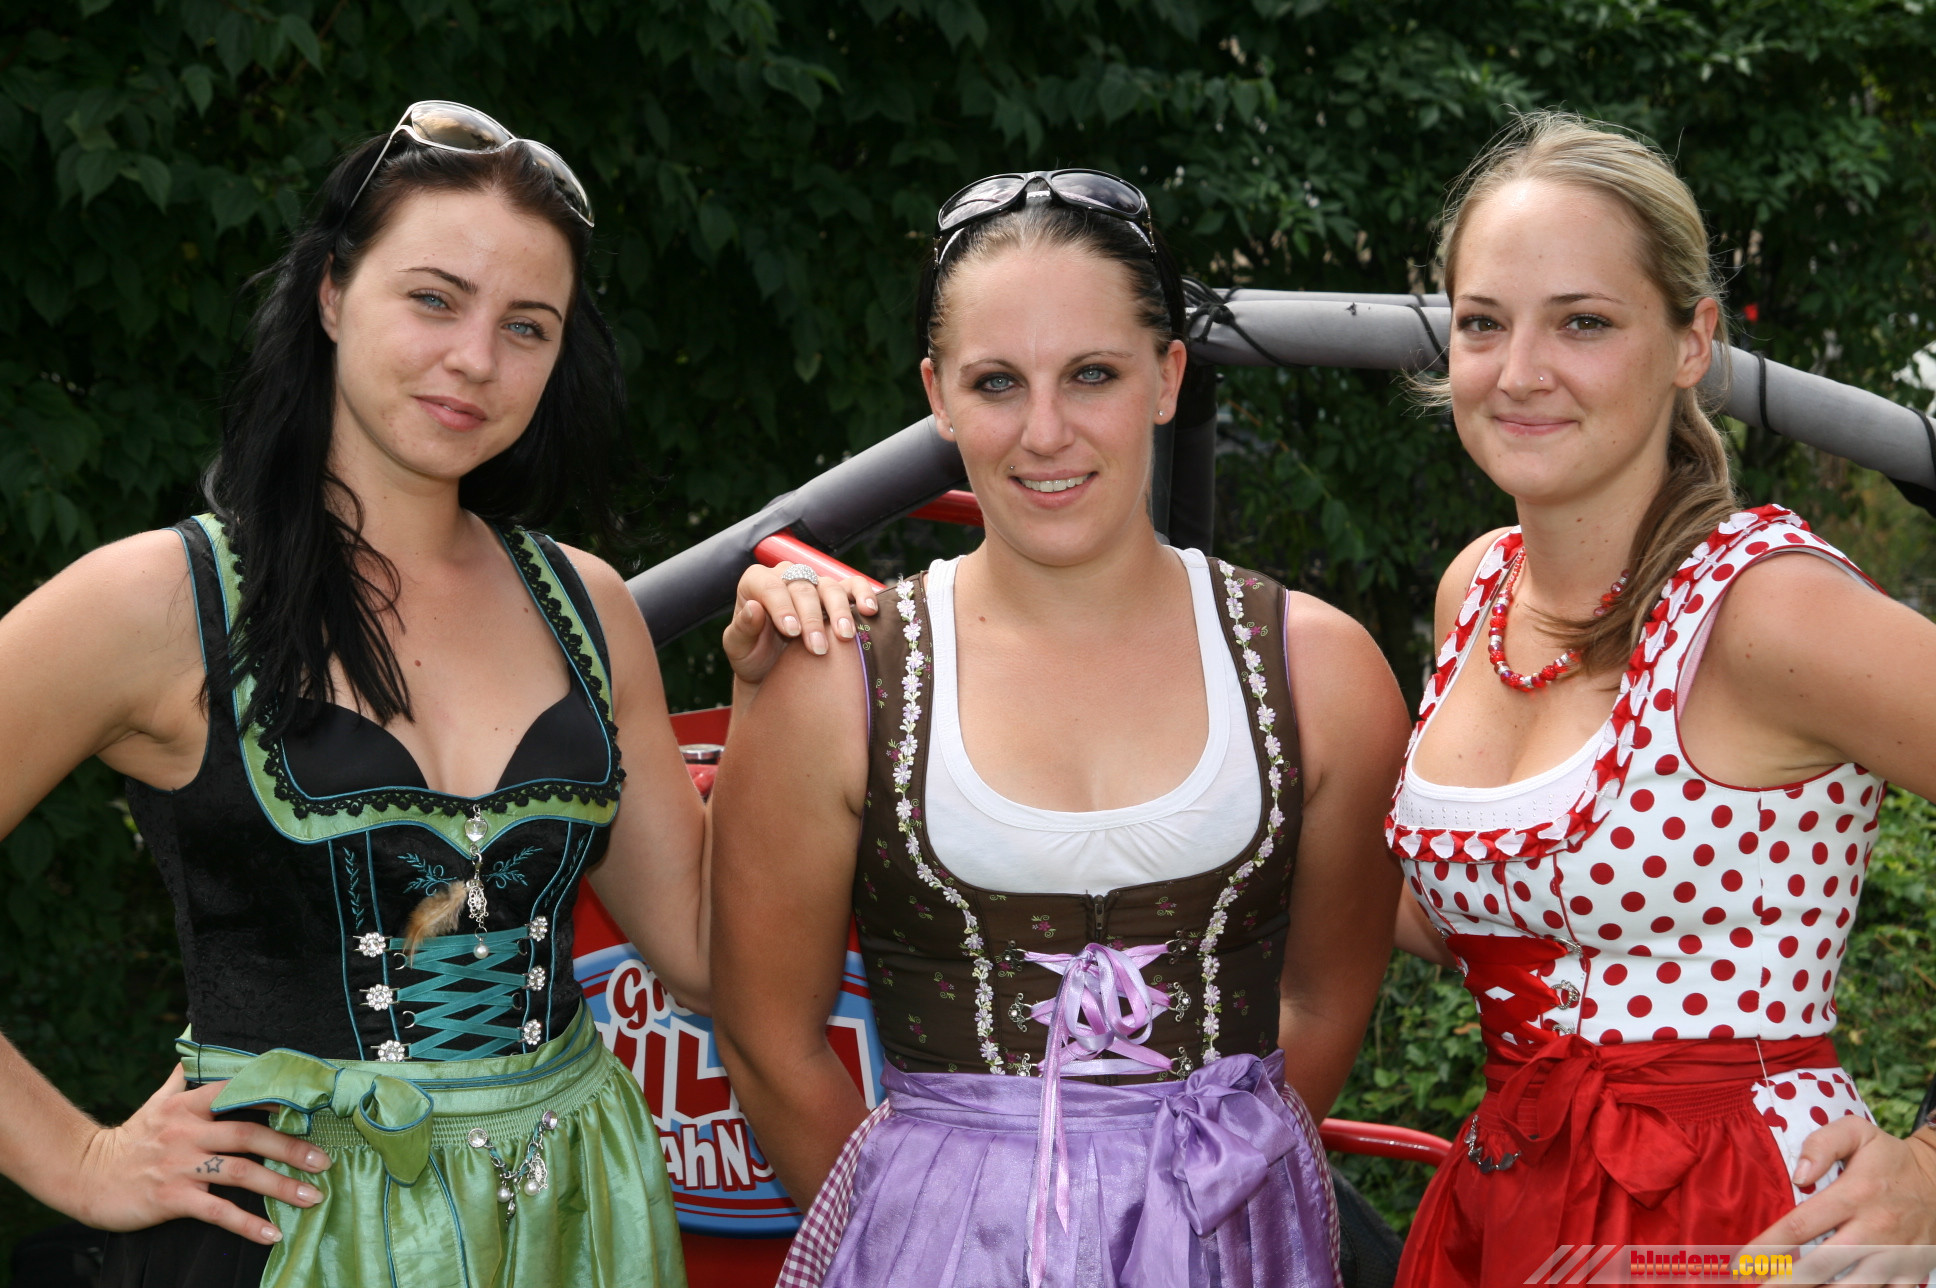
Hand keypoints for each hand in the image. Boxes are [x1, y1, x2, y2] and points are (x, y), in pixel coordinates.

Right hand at [69, 1065, 330, 1245]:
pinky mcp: (171, 1198)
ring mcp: (180, 1166)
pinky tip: (272, 1233)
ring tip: (313, 1196)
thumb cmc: (131, 1139)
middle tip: (324, 1160)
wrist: (86, 1177)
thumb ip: (186, 1078)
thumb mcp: (158, 1102)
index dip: (274, 1097)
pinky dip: (247, 1224)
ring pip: (240, 1172)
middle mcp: (187, 1132)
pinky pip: (217, 1211)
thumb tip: (201, 1044)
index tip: (310, 1105)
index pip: (238, 1093)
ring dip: (280, 1185)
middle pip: (249, 1135)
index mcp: (188, 1106)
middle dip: (291, 1147)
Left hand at [723, 563, 879, 681]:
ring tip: (844, 637)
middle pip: (803, 588)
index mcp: (756, 582)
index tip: (791, 632)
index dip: (782, 607)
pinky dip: (863, 594)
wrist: (772, 671)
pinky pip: (853, 585)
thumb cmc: (753, 657)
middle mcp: (786, 576)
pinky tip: (869, 611)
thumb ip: (742, 629)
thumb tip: (755, 608)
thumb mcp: (738, 649)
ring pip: (829, 586)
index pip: (770, 586)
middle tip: (818, 648)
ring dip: (838, 612)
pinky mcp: (836, 593)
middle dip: (811, 618)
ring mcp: (813, 583)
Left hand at [1746, 1119, 1935, 1285]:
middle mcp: (1875, 1228)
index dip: (1769, 1245)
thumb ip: (1822, 1144)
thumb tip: (1798, 1176)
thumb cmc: (1888, 1156)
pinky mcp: (1913, 1270)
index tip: (1743, 1260)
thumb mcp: (1856, 1133)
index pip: (1802, 1224)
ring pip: (1855, 1287)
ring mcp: (1896, 1253)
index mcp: (1855, 1194)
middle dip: (1788, 1280)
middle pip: (1823, 1265)